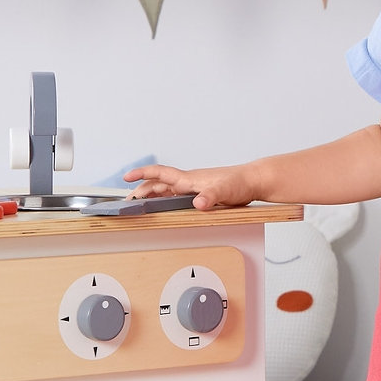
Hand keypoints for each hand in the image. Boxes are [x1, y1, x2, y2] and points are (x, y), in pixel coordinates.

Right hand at [123, 161, 260, 209]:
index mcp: (189, 179)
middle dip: (141, 190)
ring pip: (165, 190)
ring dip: (151, 195)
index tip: (126, 177)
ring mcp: (193, 187)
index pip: (159, 173)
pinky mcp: (200, 194)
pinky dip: (165, 200)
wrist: (253, 181)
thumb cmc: (240, 183)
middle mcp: (188, 182)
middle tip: (129, 200)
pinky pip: (176, 196)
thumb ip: (211, 197)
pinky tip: (164, 207)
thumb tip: (198, 203)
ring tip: (141, 204)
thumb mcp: (224, 191)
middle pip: (158, 183)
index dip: (141, 174)